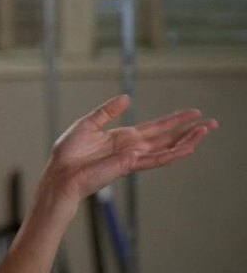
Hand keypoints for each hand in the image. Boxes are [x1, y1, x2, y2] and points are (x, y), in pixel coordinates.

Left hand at [44, 95, 216, 207]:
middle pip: (166, 138)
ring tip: (206, 132)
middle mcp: (131, 149)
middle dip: (189, 131)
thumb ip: (107, 111)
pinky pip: (155, 160)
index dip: (173, 120)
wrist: (60, 173)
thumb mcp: (87, 124)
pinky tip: (187, 148)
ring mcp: (132, 158)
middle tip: (212, 123)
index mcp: (122, 138)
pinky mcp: (128, 165)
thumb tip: (127, 98)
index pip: (154, 128)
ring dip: (187, 141)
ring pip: (167, 149)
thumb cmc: (68, 153)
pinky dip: (172, 154)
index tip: (192, 113)